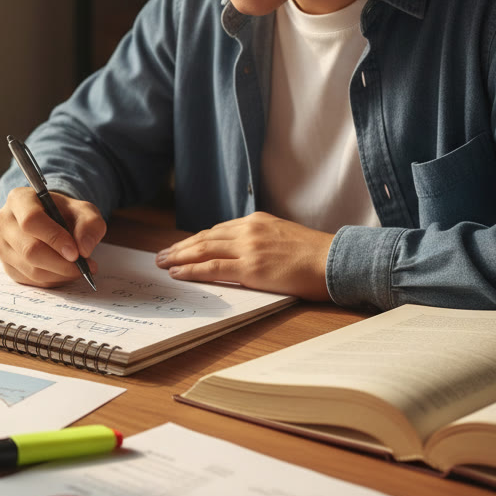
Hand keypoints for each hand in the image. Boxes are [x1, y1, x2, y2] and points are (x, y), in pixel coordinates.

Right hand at [0, 187, 105, 286]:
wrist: (50, 221)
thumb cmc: (64, 213)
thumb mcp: (83, 210)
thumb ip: (90, 224)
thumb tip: (84, 249)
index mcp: (19, 200)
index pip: (31, 221)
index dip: (54, 238)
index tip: (76, 253)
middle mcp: (4, 222)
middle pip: (30, 250)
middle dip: (61, 263)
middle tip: (84, 266)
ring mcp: (1, 246)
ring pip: (31, 269)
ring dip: (60, 274)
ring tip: (78, 269)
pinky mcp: (6, 266)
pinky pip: (31, 281)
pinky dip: (53, 281)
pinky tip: (64, 272)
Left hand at [155, 211, 333, 300]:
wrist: (335, 260)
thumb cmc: (315, 255)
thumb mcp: (284, 237)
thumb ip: (261, 241)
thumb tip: (243, 253)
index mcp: (256, 222)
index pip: (217, 231)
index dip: (195, 240)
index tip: (181, 247)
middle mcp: (248, 230)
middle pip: (205, 238)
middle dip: (180, 247)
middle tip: (161, 255)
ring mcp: (248, 248)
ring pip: (203, 251)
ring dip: (179, 257)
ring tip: (162, 263)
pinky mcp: (250, 268)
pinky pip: (212, 268)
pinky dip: (191, 270)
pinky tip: (177, 273)